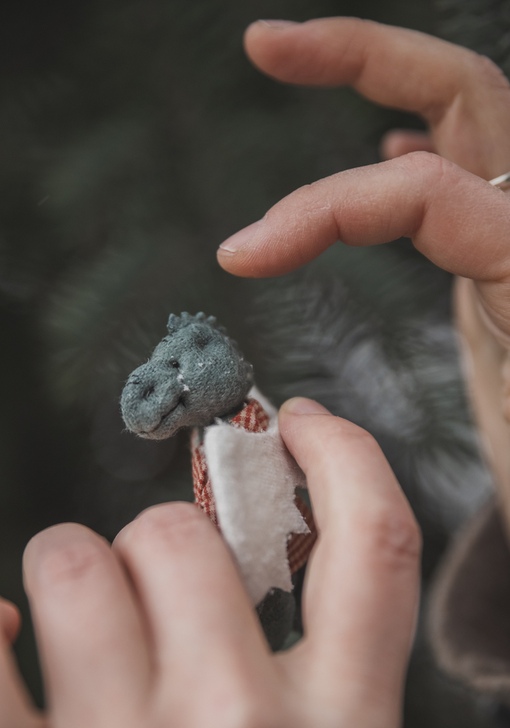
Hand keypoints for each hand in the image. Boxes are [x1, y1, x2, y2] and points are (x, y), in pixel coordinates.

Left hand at [2, 399, 419, 727]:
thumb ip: (312, 680)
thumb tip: (217, 555)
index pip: (377, 545)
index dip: (344, 456)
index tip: (298, 421)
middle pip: (179, 534)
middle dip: (155, 541)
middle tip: (151, 592)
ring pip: (71, 562)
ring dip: (68, 574)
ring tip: (76, 637)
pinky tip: (3, 642)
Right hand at [217, 17, 509, 528]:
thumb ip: (508, 381)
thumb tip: (386, 359)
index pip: (424, 194)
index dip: (322, 210)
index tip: (242, 256)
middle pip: (461, 95)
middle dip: (359, 57)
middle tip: (267, 46)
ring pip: (464, 120)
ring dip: (383, 79)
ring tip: (302, 62)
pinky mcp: (504, 262)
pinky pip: (467, 173)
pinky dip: (420, 144)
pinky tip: (392, 148)